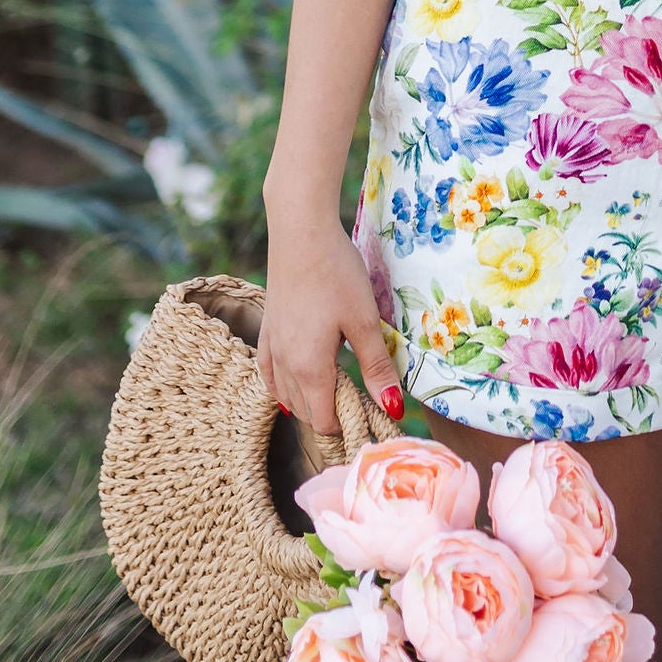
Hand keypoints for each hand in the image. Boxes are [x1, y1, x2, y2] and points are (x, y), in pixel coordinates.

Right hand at [258, 204, 405, 440]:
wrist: (300, 232)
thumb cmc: (336, 274)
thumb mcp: (364, 321)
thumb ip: (376, 367)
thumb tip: (393, 408)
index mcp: (308, 368)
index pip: (323, 419)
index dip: (345, 428)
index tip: (368, 425)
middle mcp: (283, 364)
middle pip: (304, 410)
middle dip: (328, 418)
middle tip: (358, 412)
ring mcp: (271, 345)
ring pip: (284, 393)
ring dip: (306, 404)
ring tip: (333, 398)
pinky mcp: (267, 328)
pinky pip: (268, 372)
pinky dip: (280, 386)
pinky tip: (289, 385)